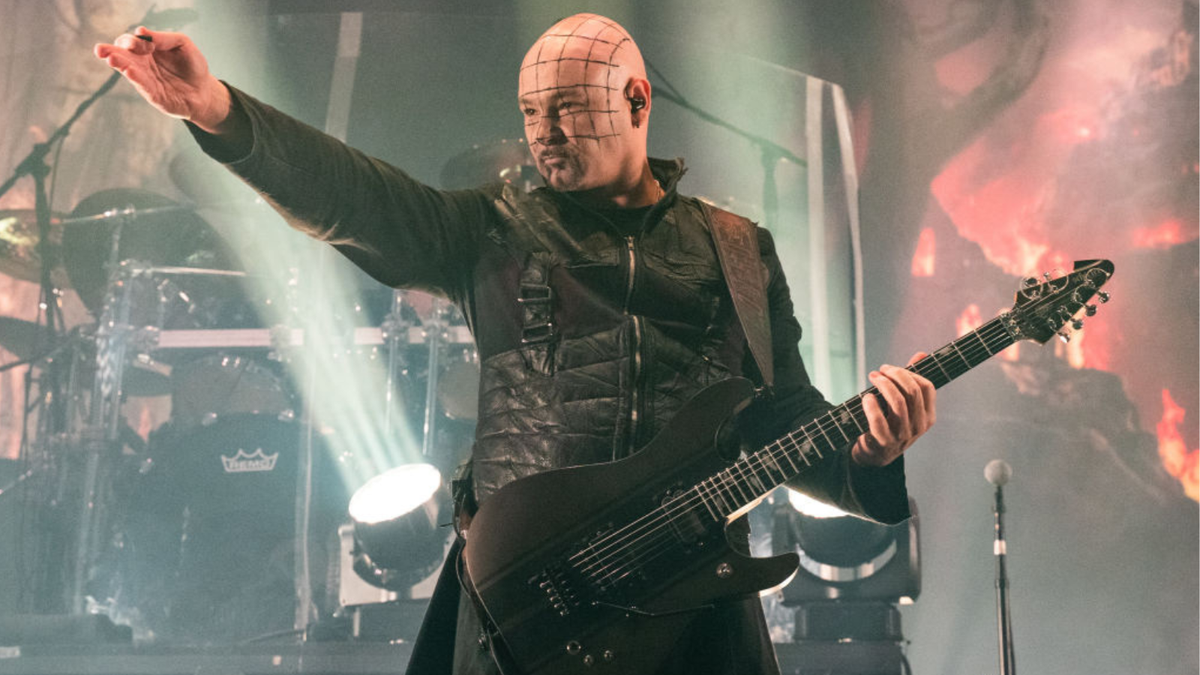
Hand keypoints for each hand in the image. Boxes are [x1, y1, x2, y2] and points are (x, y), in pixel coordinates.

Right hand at [94, 26, 230, 132]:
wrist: (205, 91)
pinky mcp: (154, 95)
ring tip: (109, 58)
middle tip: (100, 49)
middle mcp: (141, 65)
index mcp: (146, 51)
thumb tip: (141, 31)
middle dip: (110, 52)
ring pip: (128, 70)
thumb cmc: (192, 66)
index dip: (134, 41)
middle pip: (121, 56)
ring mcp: (146, 80)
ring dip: (118, 64)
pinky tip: (128, 71)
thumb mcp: (182, 44)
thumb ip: (163, 37)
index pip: (129, 43)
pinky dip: (136, 78)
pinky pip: (142, 86)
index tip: (150, 46)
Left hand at [851, 352, 935, 466]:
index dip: (909, 372)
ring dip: (883, 384)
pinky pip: (878, 419)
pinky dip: (871, 404)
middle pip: (912, 391)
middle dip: (894, 374)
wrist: (875, 454)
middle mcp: (919, 426)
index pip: (927, 387)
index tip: (890, 369)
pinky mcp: (884, 441)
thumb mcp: (904, 404)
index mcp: (928, 417)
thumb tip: (921, 354)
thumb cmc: (890, 422)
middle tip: (880, 370)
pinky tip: (866, 397)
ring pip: (897, 402)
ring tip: (873, 377)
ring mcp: (902, 435)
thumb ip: (911, 380)